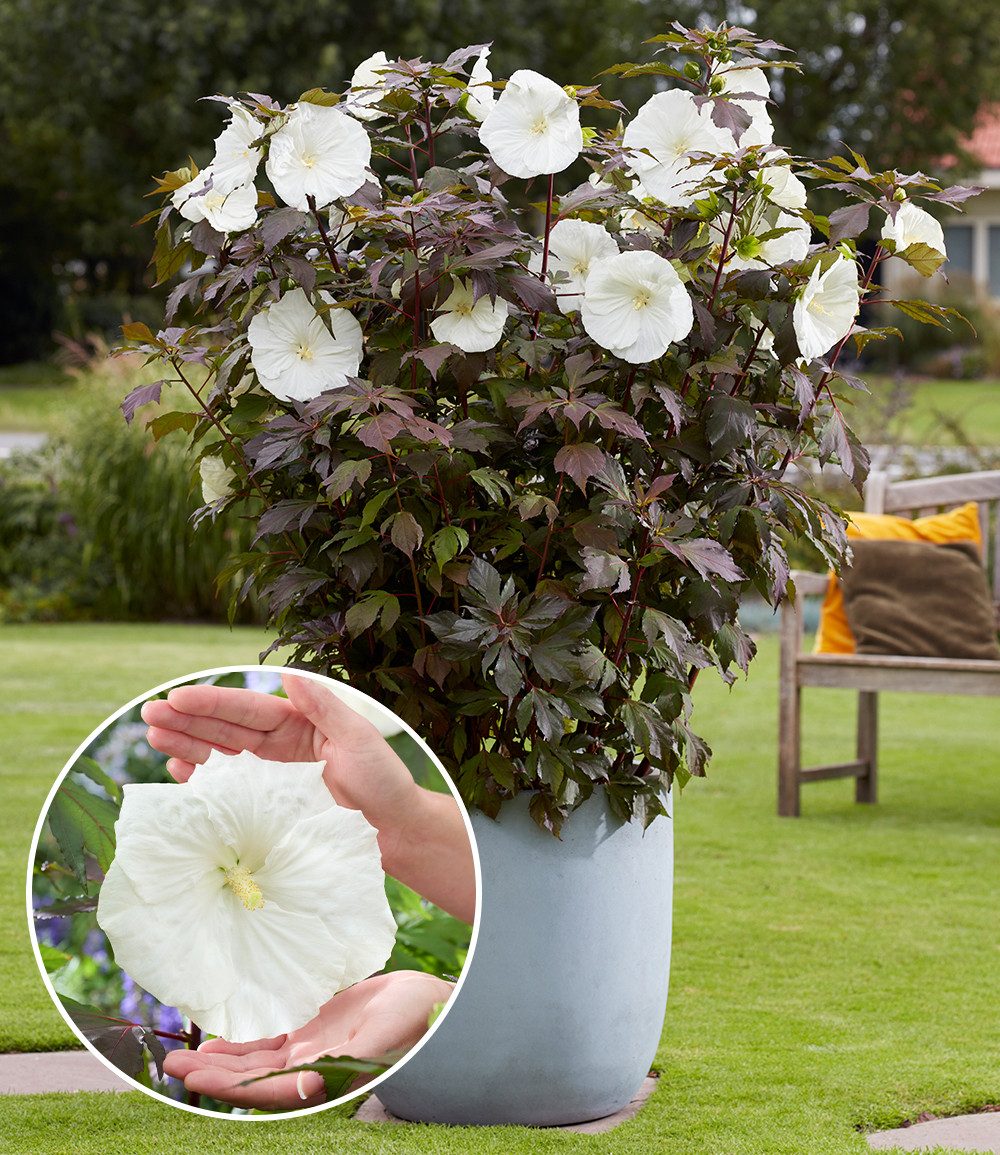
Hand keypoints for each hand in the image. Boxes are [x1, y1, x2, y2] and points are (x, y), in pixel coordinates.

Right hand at [142, 674, 415, 832]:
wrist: (394, 831)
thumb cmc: (383, 781)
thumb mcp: (358, 738)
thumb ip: (323, 707)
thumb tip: (290, 673)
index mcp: (299, 723)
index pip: (248, 708)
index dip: (213, 702)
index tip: (178, 697)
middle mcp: (280, 745)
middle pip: (226, 728)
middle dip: (187, 720)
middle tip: (149, 716)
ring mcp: (271, 776)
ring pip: (221, 754)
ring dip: (187, 746)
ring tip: (154, 740)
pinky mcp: (267, 807)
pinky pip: (227, 789)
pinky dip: (202, 781)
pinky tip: (179, 773)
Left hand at [162, 971, 452, 1110]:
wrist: (432, 1003)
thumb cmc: (411, 1021)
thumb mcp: (378, 1039)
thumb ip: (343, 1063)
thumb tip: (306, 1085)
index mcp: (324, 1079)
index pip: (264, 1089)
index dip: (226, 1085)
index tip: (192, 1075)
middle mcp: (310, 1071)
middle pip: (249, 1078)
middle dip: (210, 1074)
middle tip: (172, 1065)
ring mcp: (310, 1050)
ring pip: (254, 1061)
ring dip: (220, 1061)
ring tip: (183, 1058)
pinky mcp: (314, 1030)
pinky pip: (270, 1041)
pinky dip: (243, 1043)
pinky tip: (220, 1039)